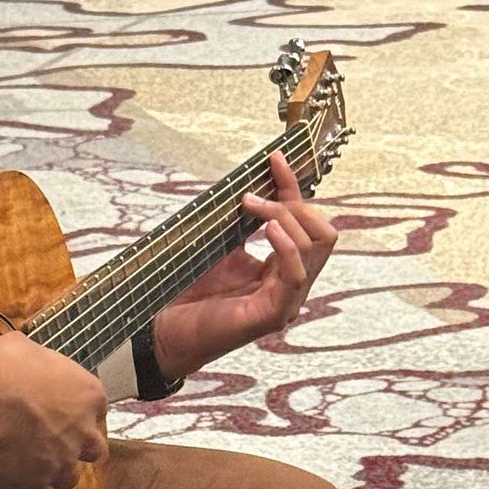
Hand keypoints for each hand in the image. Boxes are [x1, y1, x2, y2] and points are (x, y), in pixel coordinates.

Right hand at [0, 331, 107, 488]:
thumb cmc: (0, 368)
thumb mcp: (21, 346)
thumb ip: (35, 359)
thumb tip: (24, 359)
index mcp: (88, 395)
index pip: (98, 411)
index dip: (80, 413)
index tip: (63, 412)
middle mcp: (84, 433)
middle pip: (94, 450)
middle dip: (77, 448)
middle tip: (54, 441)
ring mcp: (62, 463)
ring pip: (68, 479)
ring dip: (53, 472)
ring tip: (30, 462)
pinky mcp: (35, 486)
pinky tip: (14, 480)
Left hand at [151, 150, 338, 379]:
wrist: (164, 329)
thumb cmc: (189, 292)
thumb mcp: (220, 246)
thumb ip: (240, 223)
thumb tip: (250, 185)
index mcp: (281, 268)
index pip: (304, 222)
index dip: (292, 187)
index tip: (273, 159)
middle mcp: (291, 285)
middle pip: (323, 233)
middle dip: (296, 204)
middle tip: (254, 196)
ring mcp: (287, 301)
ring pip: (315, 248)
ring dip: (284, 217)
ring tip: (250, 206)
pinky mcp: (273, 315)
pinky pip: (296, 274)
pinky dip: (287, 245)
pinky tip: (268, 229)